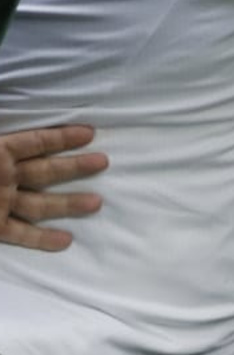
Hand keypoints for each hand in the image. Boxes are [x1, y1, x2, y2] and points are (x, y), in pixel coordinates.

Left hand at [0, 124, 106, 251]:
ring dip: (68, 203)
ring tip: (97, 203)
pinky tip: (66, 240)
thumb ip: (3, 144)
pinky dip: (41, 238)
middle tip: (103, 163)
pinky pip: (19, 233)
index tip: (90, 134)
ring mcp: (0, 204)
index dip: (61, 138)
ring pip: (38, 204)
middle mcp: (2, 178)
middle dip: (75, 167)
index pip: (34, 142)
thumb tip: (12, 114)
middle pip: (44, 171)